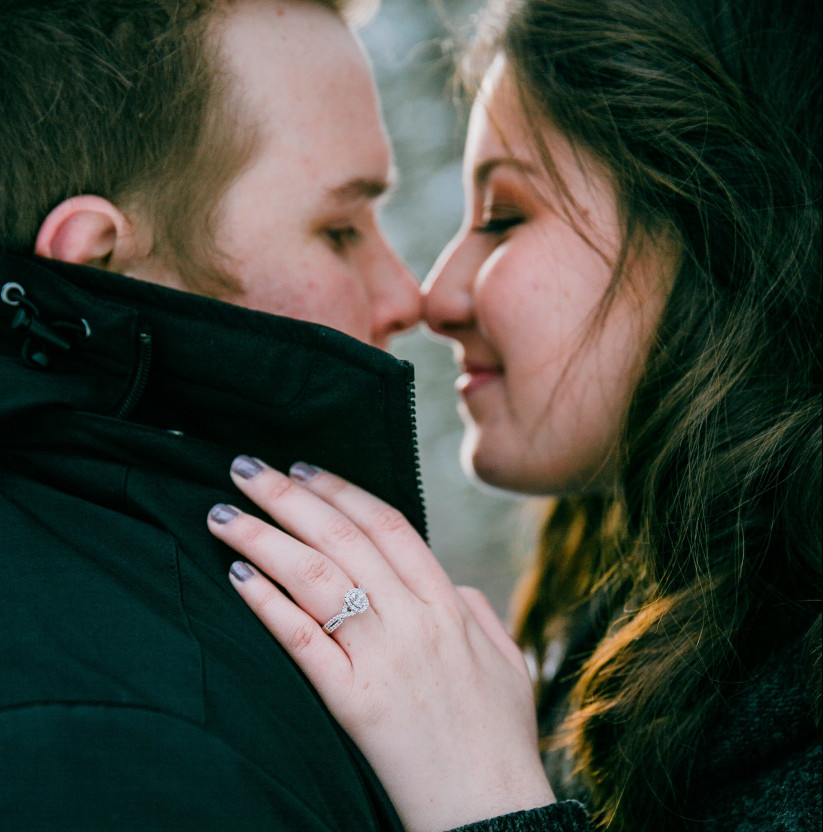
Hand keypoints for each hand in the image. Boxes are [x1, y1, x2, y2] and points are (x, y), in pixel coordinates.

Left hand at [207, 457, 554, 831]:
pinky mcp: (355, 704)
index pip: (388, 525)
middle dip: (288, 497)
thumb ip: (477, 611)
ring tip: (223, 515)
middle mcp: (415, 620)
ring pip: (317, 578)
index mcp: (449, 604)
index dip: (341, 490)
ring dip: (264, 539)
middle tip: (245, 467)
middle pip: (342, 538)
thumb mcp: (507, 661)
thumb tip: (452, 584)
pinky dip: (268, 605)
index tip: (303, 469)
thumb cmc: (501, 739)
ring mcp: (384, 659)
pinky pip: (304, 641)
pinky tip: (237, 578)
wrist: (494, 813)